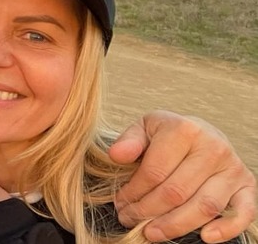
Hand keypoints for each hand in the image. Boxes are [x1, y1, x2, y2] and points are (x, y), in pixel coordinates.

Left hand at [110, 110, 256, 242]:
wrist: (202, 133)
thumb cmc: (168, 134)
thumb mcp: (145, 128)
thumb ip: (130, 140)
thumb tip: (116, 156)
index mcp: (185, 129)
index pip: (154, 171)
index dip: (133, 191)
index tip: (119, 202)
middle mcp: (213, 147)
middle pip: (176, 192)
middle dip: (147, 211)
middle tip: (129, 219)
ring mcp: (233, 168)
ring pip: (204, 206)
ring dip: (174, 226)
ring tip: (151, 232)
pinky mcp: (248, 186)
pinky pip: (243, 213)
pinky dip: (226, 229)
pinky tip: (205, 237)